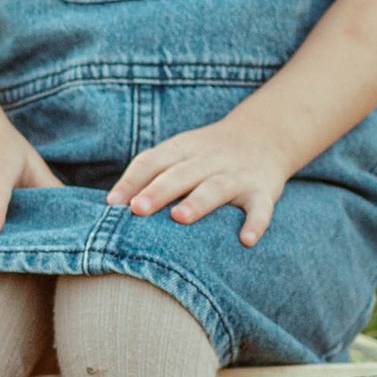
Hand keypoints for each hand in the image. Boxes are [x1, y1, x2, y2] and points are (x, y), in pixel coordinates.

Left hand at [111, 116, 286, 246]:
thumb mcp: (179, 154)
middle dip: (160, 190)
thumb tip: (111, 204)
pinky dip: (256, 223)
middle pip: (181, 173)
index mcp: (183, 149)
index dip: (133, 180)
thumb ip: (148, 174)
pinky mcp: (263, 190)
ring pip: (217, 187)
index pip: (153, 161)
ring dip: (199, 202)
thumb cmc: (207, 155)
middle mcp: (209, 160)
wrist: (265, 136)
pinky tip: (246, 240)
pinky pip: (261, 207)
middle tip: (139, 209)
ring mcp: (237, 175)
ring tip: (180, 217)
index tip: (113, 203)